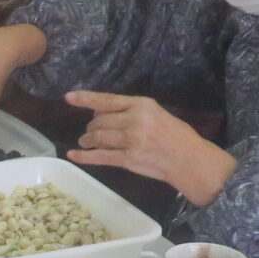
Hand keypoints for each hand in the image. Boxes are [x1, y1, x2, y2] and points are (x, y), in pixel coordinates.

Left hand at [64, 92, 233, 201]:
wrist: (189, 160)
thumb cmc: (176, 135)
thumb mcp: (156, 113)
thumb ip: (130, 111)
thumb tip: (100, 112)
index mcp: (142, 105)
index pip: (108, 100)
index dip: (86, 98)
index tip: (69, 97)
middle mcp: (135, 120)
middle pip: (100, 121)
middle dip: (92, 126)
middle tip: (90, 132)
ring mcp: (131, 140)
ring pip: (98, 137)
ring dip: (88, 139)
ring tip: (85, 141)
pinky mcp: (128, 159)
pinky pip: (100, 156)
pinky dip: (84, 156)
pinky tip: (74, 154)